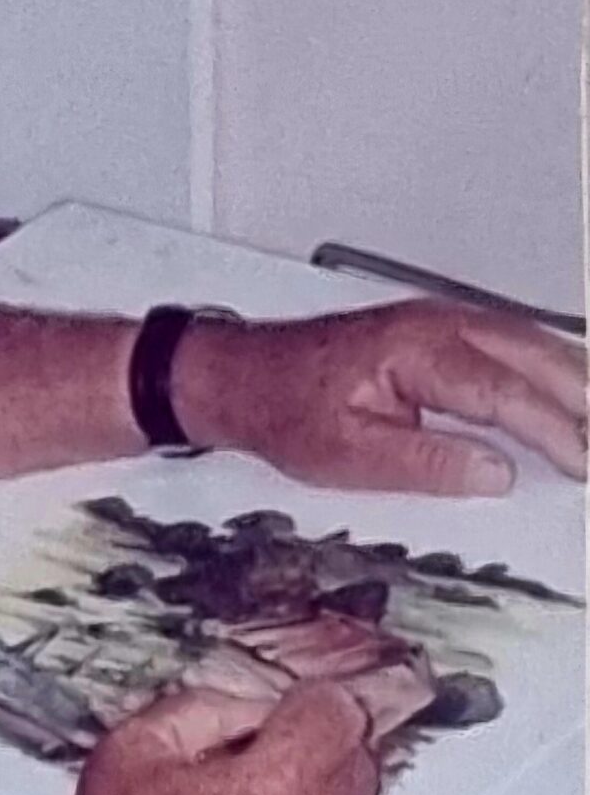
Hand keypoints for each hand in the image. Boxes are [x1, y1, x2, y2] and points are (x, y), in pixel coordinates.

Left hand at [172, 301, 586, 495]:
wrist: (239, 376)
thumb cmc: (282, 409)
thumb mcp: (346, 454)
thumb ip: (426, 462)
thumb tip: (495, 474)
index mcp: (418, 350)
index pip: (506, 393)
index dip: (555, 432)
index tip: (584, 464)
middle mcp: (437, 324)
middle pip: (536, 356)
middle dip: (583, 399)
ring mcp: (440, 321)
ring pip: (531, 343)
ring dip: (573, 379)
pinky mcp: (437, 330)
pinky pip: (510, 343)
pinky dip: (546, 368)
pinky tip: (568, 393)